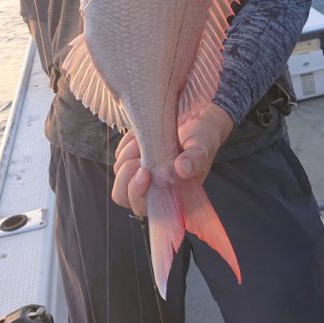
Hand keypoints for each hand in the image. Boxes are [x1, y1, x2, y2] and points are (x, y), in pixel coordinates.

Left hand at [112, 103, 233, 216]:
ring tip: (146, 141)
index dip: (138, 194)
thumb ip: (196, 157)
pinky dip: (127, 143)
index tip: (145, 172)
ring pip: (120, 172)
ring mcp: (142, 171)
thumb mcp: (204, 144)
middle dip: (126, 176)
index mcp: (171, 193)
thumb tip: (183, 168)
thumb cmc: (203, 135)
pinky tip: (142, 136)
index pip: (144, 208)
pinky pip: (119, 154)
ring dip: (128, 154)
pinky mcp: (134, 155)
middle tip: (140, 157)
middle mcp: (154, 186)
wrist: (198, 114)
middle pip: (123, 195)